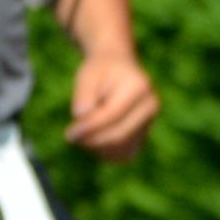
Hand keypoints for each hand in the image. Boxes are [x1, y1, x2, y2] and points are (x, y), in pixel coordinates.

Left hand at [65, 45, 158, 161]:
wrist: (118, 66)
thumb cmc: (100, 71)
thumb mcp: (87, 77)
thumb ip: (83, 96)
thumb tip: (81, 116)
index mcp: (139, 86)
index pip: (111, 116)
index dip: (88, 128)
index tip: (69, 133)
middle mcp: (150, 105)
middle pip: (119, 135)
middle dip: (92, 140)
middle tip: (72, 137)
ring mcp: (150, 120)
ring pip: (122, 148)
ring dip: (98, 148)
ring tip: (84, 135)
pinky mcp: (145, 132)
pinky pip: (125, 153)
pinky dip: (107, 153)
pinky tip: (95, 140)